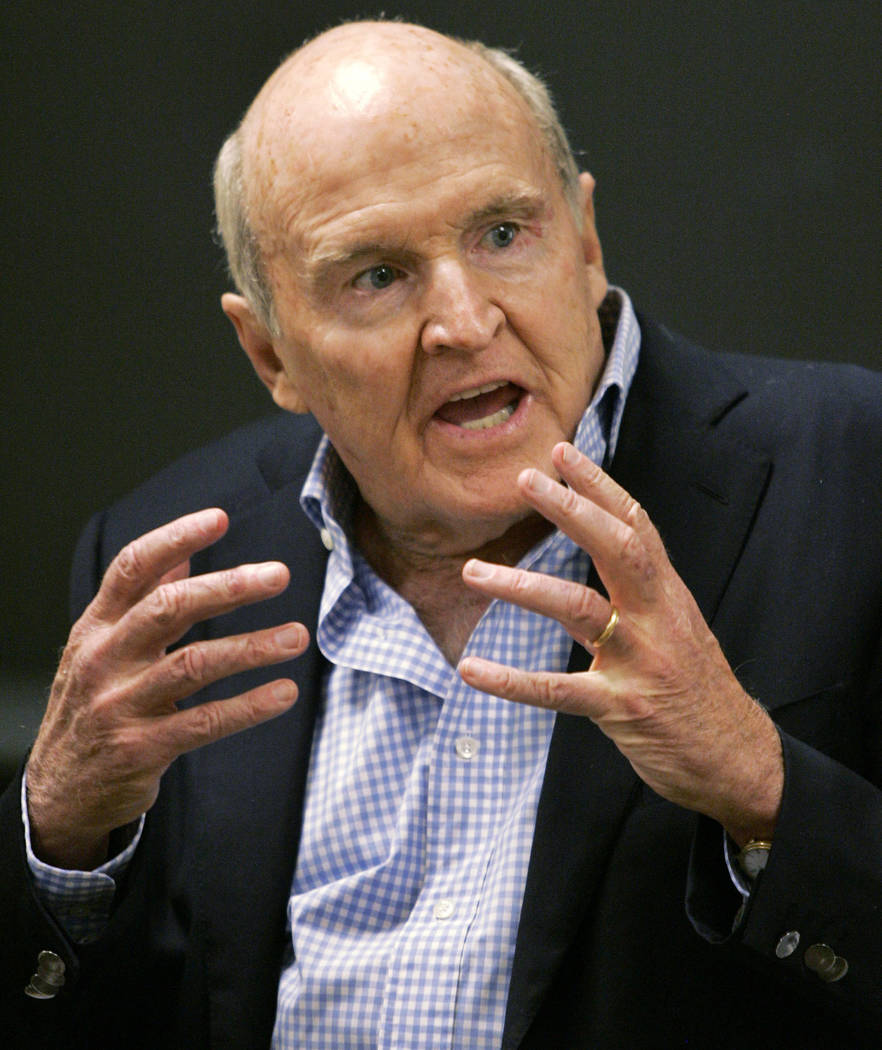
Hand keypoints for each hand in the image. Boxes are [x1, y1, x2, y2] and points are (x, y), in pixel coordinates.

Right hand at [26, 508, 307, 868]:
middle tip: (278, 575)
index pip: (132, 568)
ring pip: (194, 664)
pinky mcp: (142, 748)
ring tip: (297, 636)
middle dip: (228, 588)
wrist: (57, 792)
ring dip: (252, 647)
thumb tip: (187, 552)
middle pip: (168, 609)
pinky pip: (205, 722)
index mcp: (96, 626)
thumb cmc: (91, 706)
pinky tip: (284, 692)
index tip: (219, 518)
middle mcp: (104, 659)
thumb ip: (144, 600)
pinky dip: (249, 706)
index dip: (175, 538)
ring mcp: (121, 705)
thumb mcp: (103, 647)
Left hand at [459, 442, 782, 844]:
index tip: (562, 454)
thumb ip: (644, 592)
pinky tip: (471, 670)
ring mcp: (641, 662)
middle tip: (526, 479)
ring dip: (522, 586)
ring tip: (472, 571)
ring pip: (579, 608)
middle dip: (572, 510)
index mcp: (668, 597)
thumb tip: (604, 549)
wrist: (739, 760)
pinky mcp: (622, 708)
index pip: (635, 526)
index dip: (600, 486)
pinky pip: (557, 690)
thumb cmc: (699, 692)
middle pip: (617, 549)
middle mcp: (657, 619)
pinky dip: (511, 681)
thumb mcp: (682, 629)